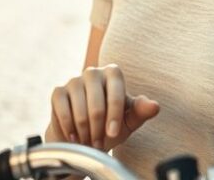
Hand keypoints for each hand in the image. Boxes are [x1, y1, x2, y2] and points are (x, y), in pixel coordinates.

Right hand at [45, 64, 159, 151]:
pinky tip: (74, 137)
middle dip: (98, 128)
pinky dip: (69, 127)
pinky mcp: (58, 91)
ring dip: (84, 131)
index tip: (113, 133)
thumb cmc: (110, 124)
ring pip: (79, 108)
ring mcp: (74, 80)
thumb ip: (141, 111)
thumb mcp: (129, 120)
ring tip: (89, 141)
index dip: (115, 114)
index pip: (116, 91)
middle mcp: (93, 72)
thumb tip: (155, 106)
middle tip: (100, 143)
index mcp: (113, 73)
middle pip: (96, 103)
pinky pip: (62, 110)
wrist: (84, 134)